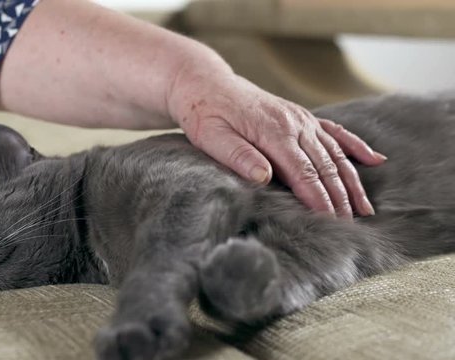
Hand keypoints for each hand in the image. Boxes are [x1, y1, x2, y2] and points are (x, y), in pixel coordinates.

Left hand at [169, 69, 385, 218]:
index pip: (303, 172)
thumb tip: (264, 177)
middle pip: (325, 166)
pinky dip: (355, 146)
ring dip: (352, 181)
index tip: (331, 222)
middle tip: (351, 226)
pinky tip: (375, 160)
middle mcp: (295, 123)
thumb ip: (238, 156)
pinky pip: (335, 132)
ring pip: (335, 153)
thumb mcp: (211, 136)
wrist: (206, 83)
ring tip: (366, 209)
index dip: (318, 199)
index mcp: (273, 131)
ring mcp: (301, 119)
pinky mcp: (301, 117)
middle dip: (340, 197)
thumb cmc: (204, 113)